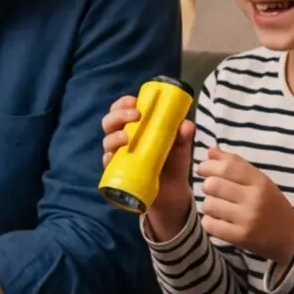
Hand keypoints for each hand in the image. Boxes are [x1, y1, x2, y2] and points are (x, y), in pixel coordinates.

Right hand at [101, 94, 193, 237]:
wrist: (173, 191)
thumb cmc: (174, 162)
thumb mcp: (181, 146)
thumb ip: (183, 135)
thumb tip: (186, 125)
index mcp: (136, 127)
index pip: (122, 109)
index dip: (123, 103)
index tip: (133, 101)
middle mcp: (123, 138)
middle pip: (110, 122)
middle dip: (118, 115)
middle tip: (135, 115)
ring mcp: (119, 156)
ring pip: (107, 141)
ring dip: (114, 136)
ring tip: (127, 137)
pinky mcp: (117, 173)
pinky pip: (107, 164)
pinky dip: (108, 158)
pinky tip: (113, 156)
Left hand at [196, 149, 293, 265]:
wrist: (290, 236)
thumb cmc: (271, 204)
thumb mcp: (260, 180)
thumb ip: (236, 164)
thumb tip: (210, 152)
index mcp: (260, 182)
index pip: (227, 167)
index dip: (209, 166)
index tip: (203, 169)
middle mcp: (254, 199)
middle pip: (213, 185)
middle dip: (207, 185)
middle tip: (212, 189)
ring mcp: (247, 220)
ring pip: (209, 204)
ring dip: (209, 204)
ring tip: (218, 206)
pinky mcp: (239, 237)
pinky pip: (209, 224)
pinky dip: (210, 221)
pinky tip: (220, 220)